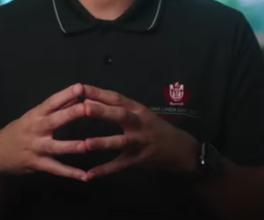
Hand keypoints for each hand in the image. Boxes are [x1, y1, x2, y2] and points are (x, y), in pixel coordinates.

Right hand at [0, 83, 88, 181]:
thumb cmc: (18, 132)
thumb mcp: (33, 117)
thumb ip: (55, 108)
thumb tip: (76, 97)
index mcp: (35, 115)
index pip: (51, 102)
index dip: (65, 94)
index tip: (80, 87)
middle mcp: (35, 130)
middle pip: (54, 121)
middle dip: (71, 114)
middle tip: (87, 108)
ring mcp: (36, 148)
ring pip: (56, 147)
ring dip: (72, 146)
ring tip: (87, 146)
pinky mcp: (37, 164)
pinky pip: (56, 169)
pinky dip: (70, 173)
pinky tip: (85, 176)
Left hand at [82, 85, 199, 179]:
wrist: (182, 151)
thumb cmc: (157, 129)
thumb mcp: (141, 114)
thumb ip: (118, 107)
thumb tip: (90, 100)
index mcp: (138, 110)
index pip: (117, 98)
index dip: (99, 92)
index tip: (80, 87)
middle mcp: (139, 124)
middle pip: (120, 116)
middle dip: (102, 112)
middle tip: (83, 108)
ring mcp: (140, 143)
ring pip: (120, 143)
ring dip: (103, 143)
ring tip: (85, 145)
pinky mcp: (139, 161)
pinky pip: (119, 166)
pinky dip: (104, 171)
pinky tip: (89, 175)